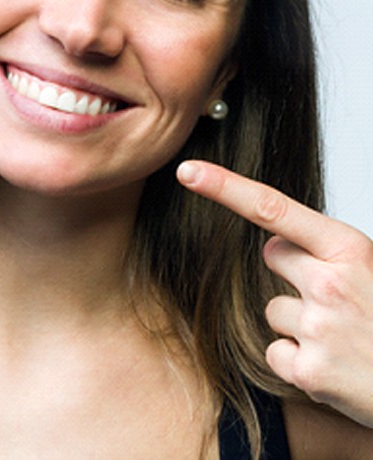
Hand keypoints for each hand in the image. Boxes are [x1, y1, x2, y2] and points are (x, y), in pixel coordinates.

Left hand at [177, 159, 372, 427]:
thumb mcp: (370, 267)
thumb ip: (325, 251)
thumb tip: (275, 245)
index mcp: (348, 249)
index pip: (271, 208)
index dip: (224, 187)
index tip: (188, 171)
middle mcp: (330, 282)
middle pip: (272, 255)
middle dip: (293, 271)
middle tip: (337, 297)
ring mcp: (318, 327)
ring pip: (273, 309)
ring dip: (299, 324)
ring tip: (344, 338)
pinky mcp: (309, 371)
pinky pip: (275, 351)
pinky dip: (298, 361)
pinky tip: (334, 366)